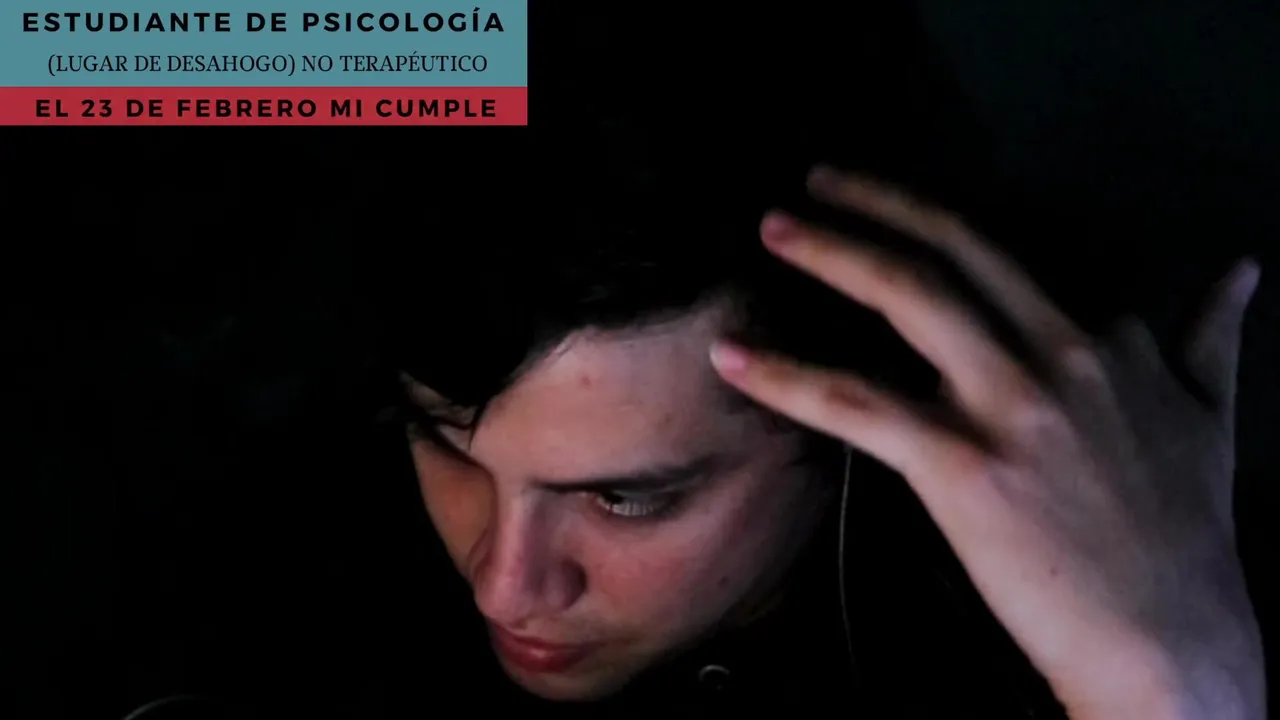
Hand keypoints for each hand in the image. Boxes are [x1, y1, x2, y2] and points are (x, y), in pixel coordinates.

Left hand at [709, 168, 1265, 719]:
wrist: (1175, 644)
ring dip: (832, 253)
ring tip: (775, 230)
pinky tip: (736, 358)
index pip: (1013, 256)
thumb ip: (1214, 337)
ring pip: (909, 299)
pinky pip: (855, 403)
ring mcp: (1010, 405)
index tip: (886, 207)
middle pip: (955, 249)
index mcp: (1108, 339)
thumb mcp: (1214, 417)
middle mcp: (1060, 353)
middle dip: (876, 202)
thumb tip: (1242, 274)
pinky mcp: (962, 464)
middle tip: (815, 178)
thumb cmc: (1190, 541)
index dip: (937, 224)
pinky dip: (786, 375)